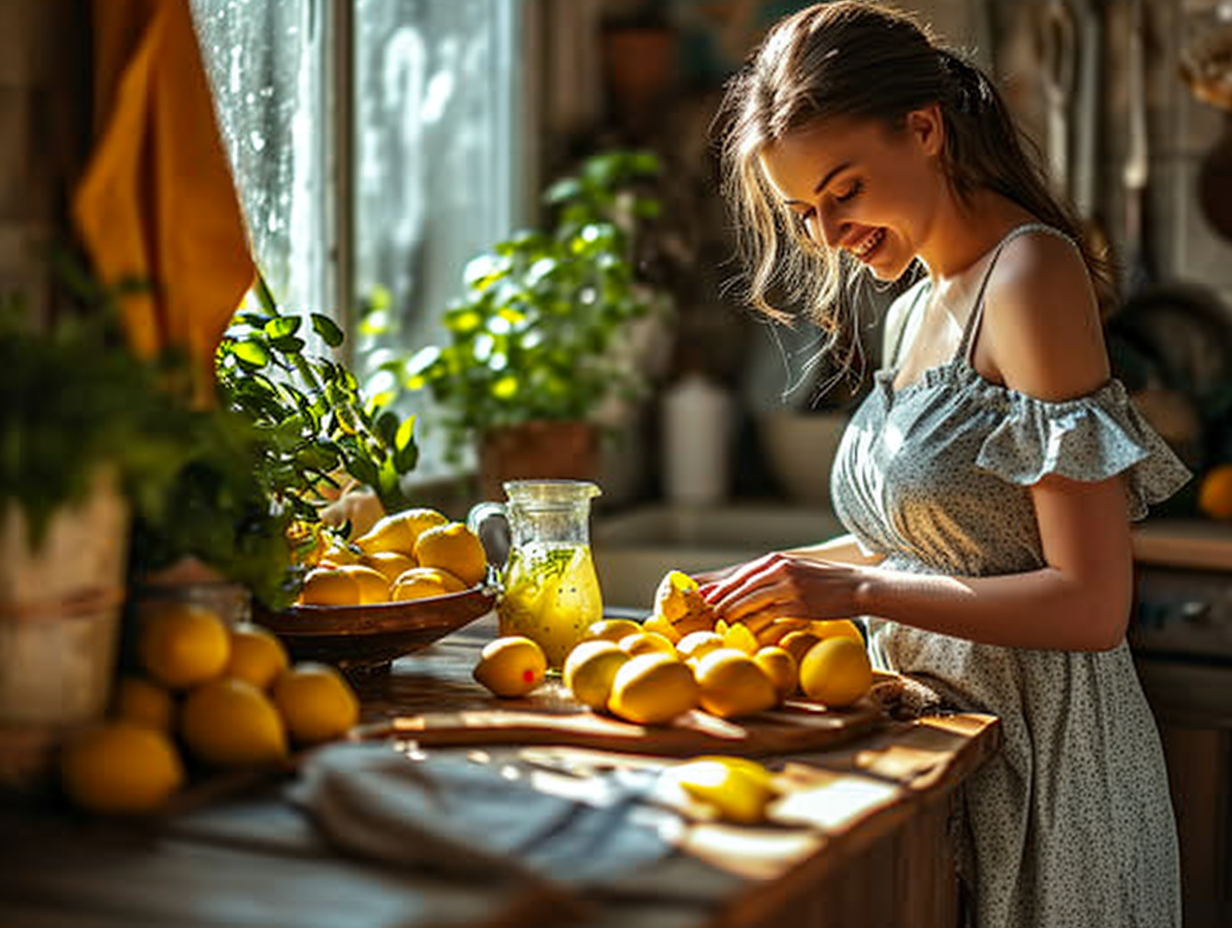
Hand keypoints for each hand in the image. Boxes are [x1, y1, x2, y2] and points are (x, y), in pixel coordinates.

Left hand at [698, 552, 865, 625]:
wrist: (858, 585)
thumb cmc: (828, 580)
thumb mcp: (798, 569)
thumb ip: (776, 574)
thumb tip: (753, 587)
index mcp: (778, 560)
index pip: (742, 574)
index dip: (723, 587)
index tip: (707, 597)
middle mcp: (780, 570)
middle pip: (742, 587)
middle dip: (723, 601)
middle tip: (708, 614)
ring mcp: (789, 588)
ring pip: (752, 602)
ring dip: (734, 614)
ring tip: (722, 624)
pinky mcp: (798, 605)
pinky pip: (769, 617)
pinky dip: (755, 625)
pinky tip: (746, 633)